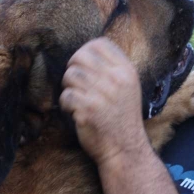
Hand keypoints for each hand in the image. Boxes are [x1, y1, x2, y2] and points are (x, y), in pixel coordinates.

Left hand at [60, 38, 149, 166]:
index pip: (99, 44)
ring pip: (70, 75)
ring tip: (76, 99)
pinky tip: (74, 111)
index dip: (86, 52)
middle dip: (73, 69)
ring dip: (68, 87)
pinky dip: (65, 104)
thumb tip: (86, 53)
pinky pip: (65, 95)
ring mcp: (102, 94)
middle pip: (80, 56)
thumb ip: (112, 69)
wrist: (125, 149)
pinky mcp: (88, 109)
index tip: (85, 67)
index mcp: (126, 71)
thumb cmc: (122, 118)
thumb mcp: (128, 87)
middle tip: (76, 84)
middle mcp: (116, 79)